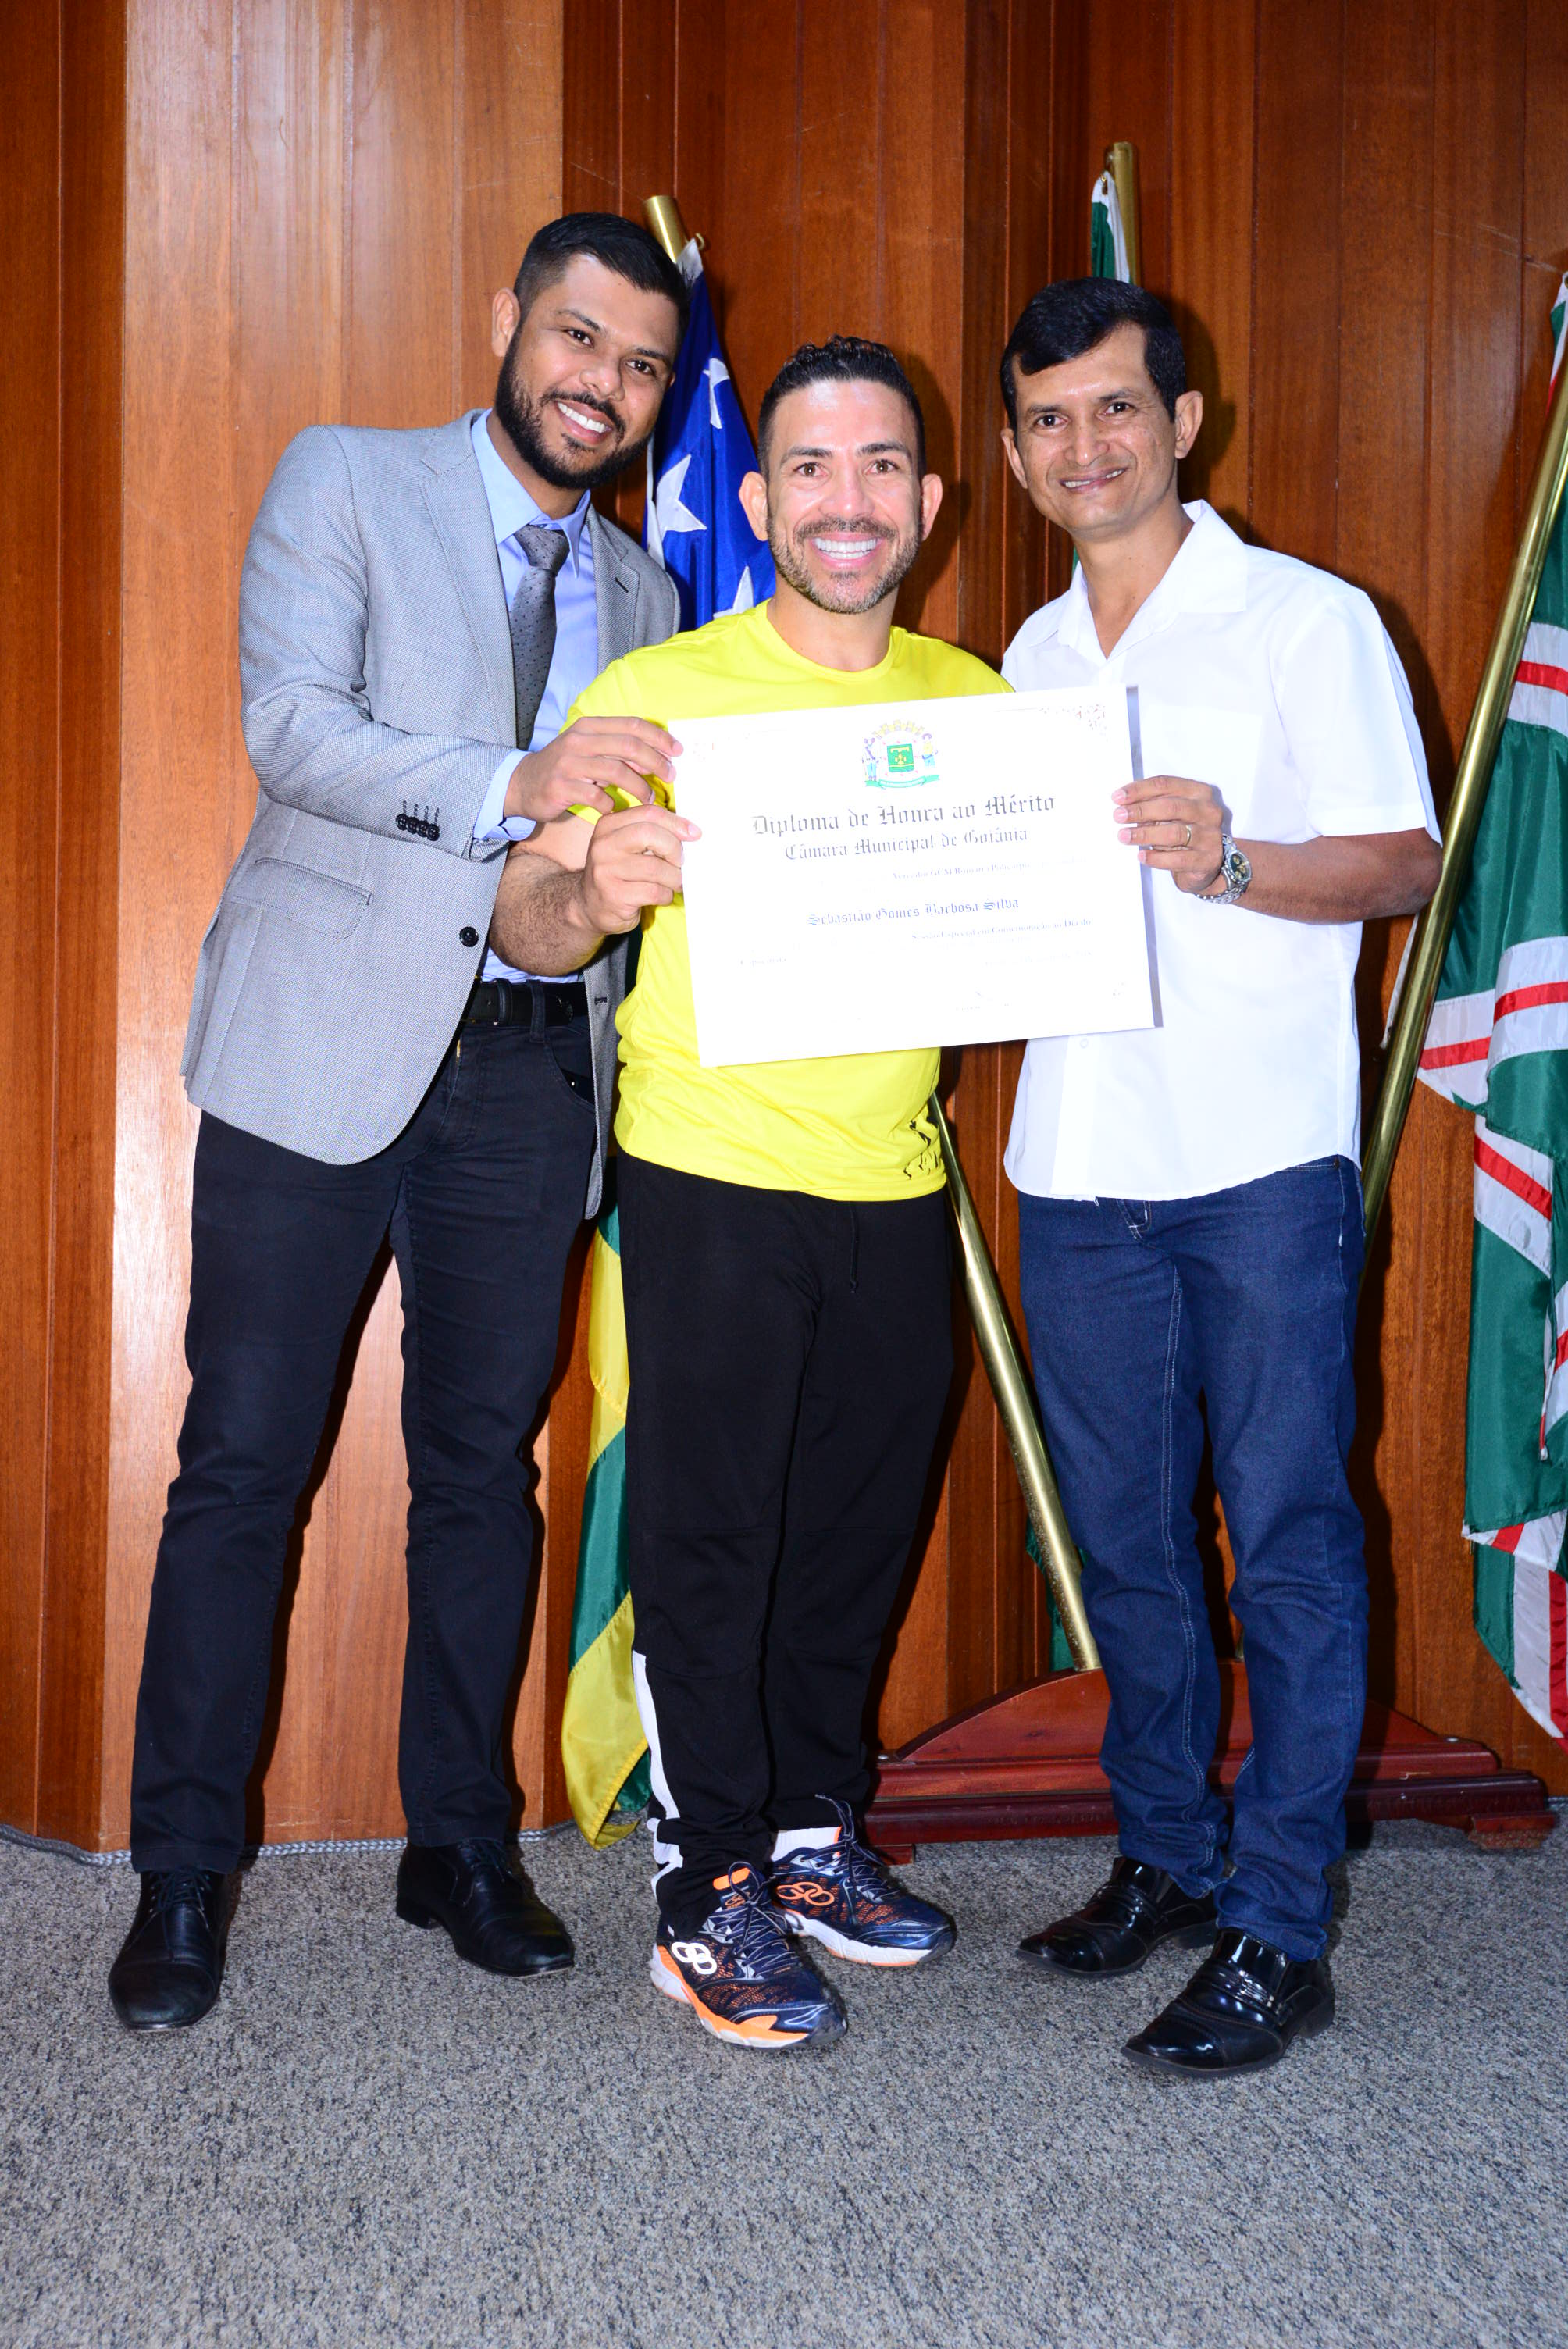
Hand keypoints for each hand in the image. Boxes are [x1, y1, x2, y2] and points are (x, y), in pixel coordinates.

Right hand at [504, 716, 680, 824]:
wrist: (524, 784)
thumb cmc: (566, 768)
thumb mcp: (590, 751)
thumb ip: (618, 750)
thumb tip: (656, 755)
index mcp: (589, 727)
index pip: (631, 725)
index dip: (658, 737)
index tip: (677, 751)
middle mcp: (578, 741)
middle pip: (628, 746)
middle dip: (655, 762)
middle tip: (671, 777)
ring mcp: (568, 764)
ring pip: (616, 771)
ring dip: (639, 787)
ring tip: (649, 799)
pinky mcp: (561, 787)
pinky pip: (596, 797)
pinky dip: (611, 804)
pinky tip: (615, 809)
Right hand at [578, 803, 698, 935]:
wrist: (589, 906)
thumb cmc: (618, 872)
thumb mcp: (626, 845)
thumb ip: (650, 832)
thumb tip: (690, 831)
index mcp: (608, 825)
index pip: (648, 813)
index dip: (676, 822)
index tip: (694, 834)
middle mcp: (603, 845)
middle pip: (650, 834)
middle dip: (674, 848)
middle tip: (680, 862)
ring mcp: (606, 871)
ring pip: (656, 868)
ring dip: (674, 877)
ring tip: (674, 882)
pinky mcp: (614, 896)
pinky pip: (654, 892)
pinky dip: (666, 895)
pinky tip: (662, 895)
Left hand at [1113, 775, 1225, 894]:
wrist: (1205, 864)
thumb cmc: (1185, 833)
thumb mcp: (1170, 815)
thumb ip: (1152, 806)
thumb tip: (1124, 805)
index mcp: (1199, 792)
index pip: (1166, 785)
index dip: (1140, 790)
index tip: (1118, 797)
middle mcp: (1208, 811)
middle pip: (1171, 807)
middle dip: (1141, 811)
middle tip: (1119, 816)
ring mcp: (1210, 835)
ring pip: (1174, 833)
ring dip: (1145, 834)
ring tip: (1124, 836)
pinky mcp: (1207, 859)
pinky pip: (1178, 859)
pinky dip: (1156, 858)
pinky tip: (1141, 856)